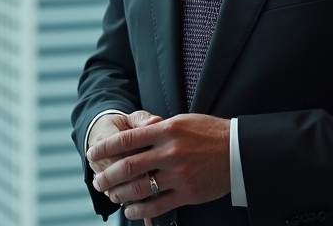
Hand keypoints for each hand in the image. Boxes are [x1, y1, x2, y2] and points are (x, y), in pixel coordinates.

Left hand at [87, 113, 231, 221]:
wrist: (240, 150)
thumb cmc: (210, 132)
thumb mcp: (183, 121)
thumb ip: (159, 128)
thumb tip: (136, 134)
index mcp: (166, 130)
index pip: (126, 140)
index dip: (105, 148)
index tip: (92, 154)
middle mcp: (169, 152)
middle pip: (128, 166)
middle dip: (107, 175)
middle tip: (96, 181)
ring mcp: (178, 174)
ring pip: (140, 188)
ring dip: (120, 194)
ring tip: (111, 196)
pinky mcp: (188, 193)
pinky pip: (158, 205)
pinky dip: (140, 210)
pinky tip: (130, 211)